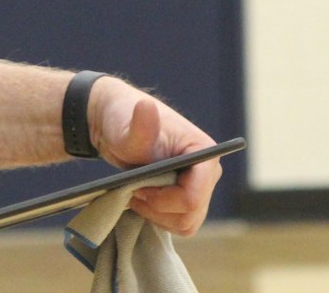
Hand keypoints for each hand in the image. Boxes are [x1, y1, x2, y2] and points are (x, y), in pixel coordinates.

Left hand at [87, 77, 220, 235]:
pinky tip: (141, 199)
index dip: (164, 199)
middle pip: (191, 213)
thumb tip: (146, 106)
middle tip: (134, 190)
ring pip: (186, 223)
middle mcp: (208, 172)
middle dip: (158, 208)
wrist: (119, 128)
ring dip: (157, 215)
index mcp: (204, 152)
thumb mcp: (128, 128)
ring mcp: (201, 187)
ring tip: (135, 192)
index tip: (138, 187)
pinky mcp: (189, 199)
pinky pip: (180, 224)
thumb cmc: (126, 123)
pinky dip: (158, 217)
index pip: (194, 196)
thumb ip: (139, 125)